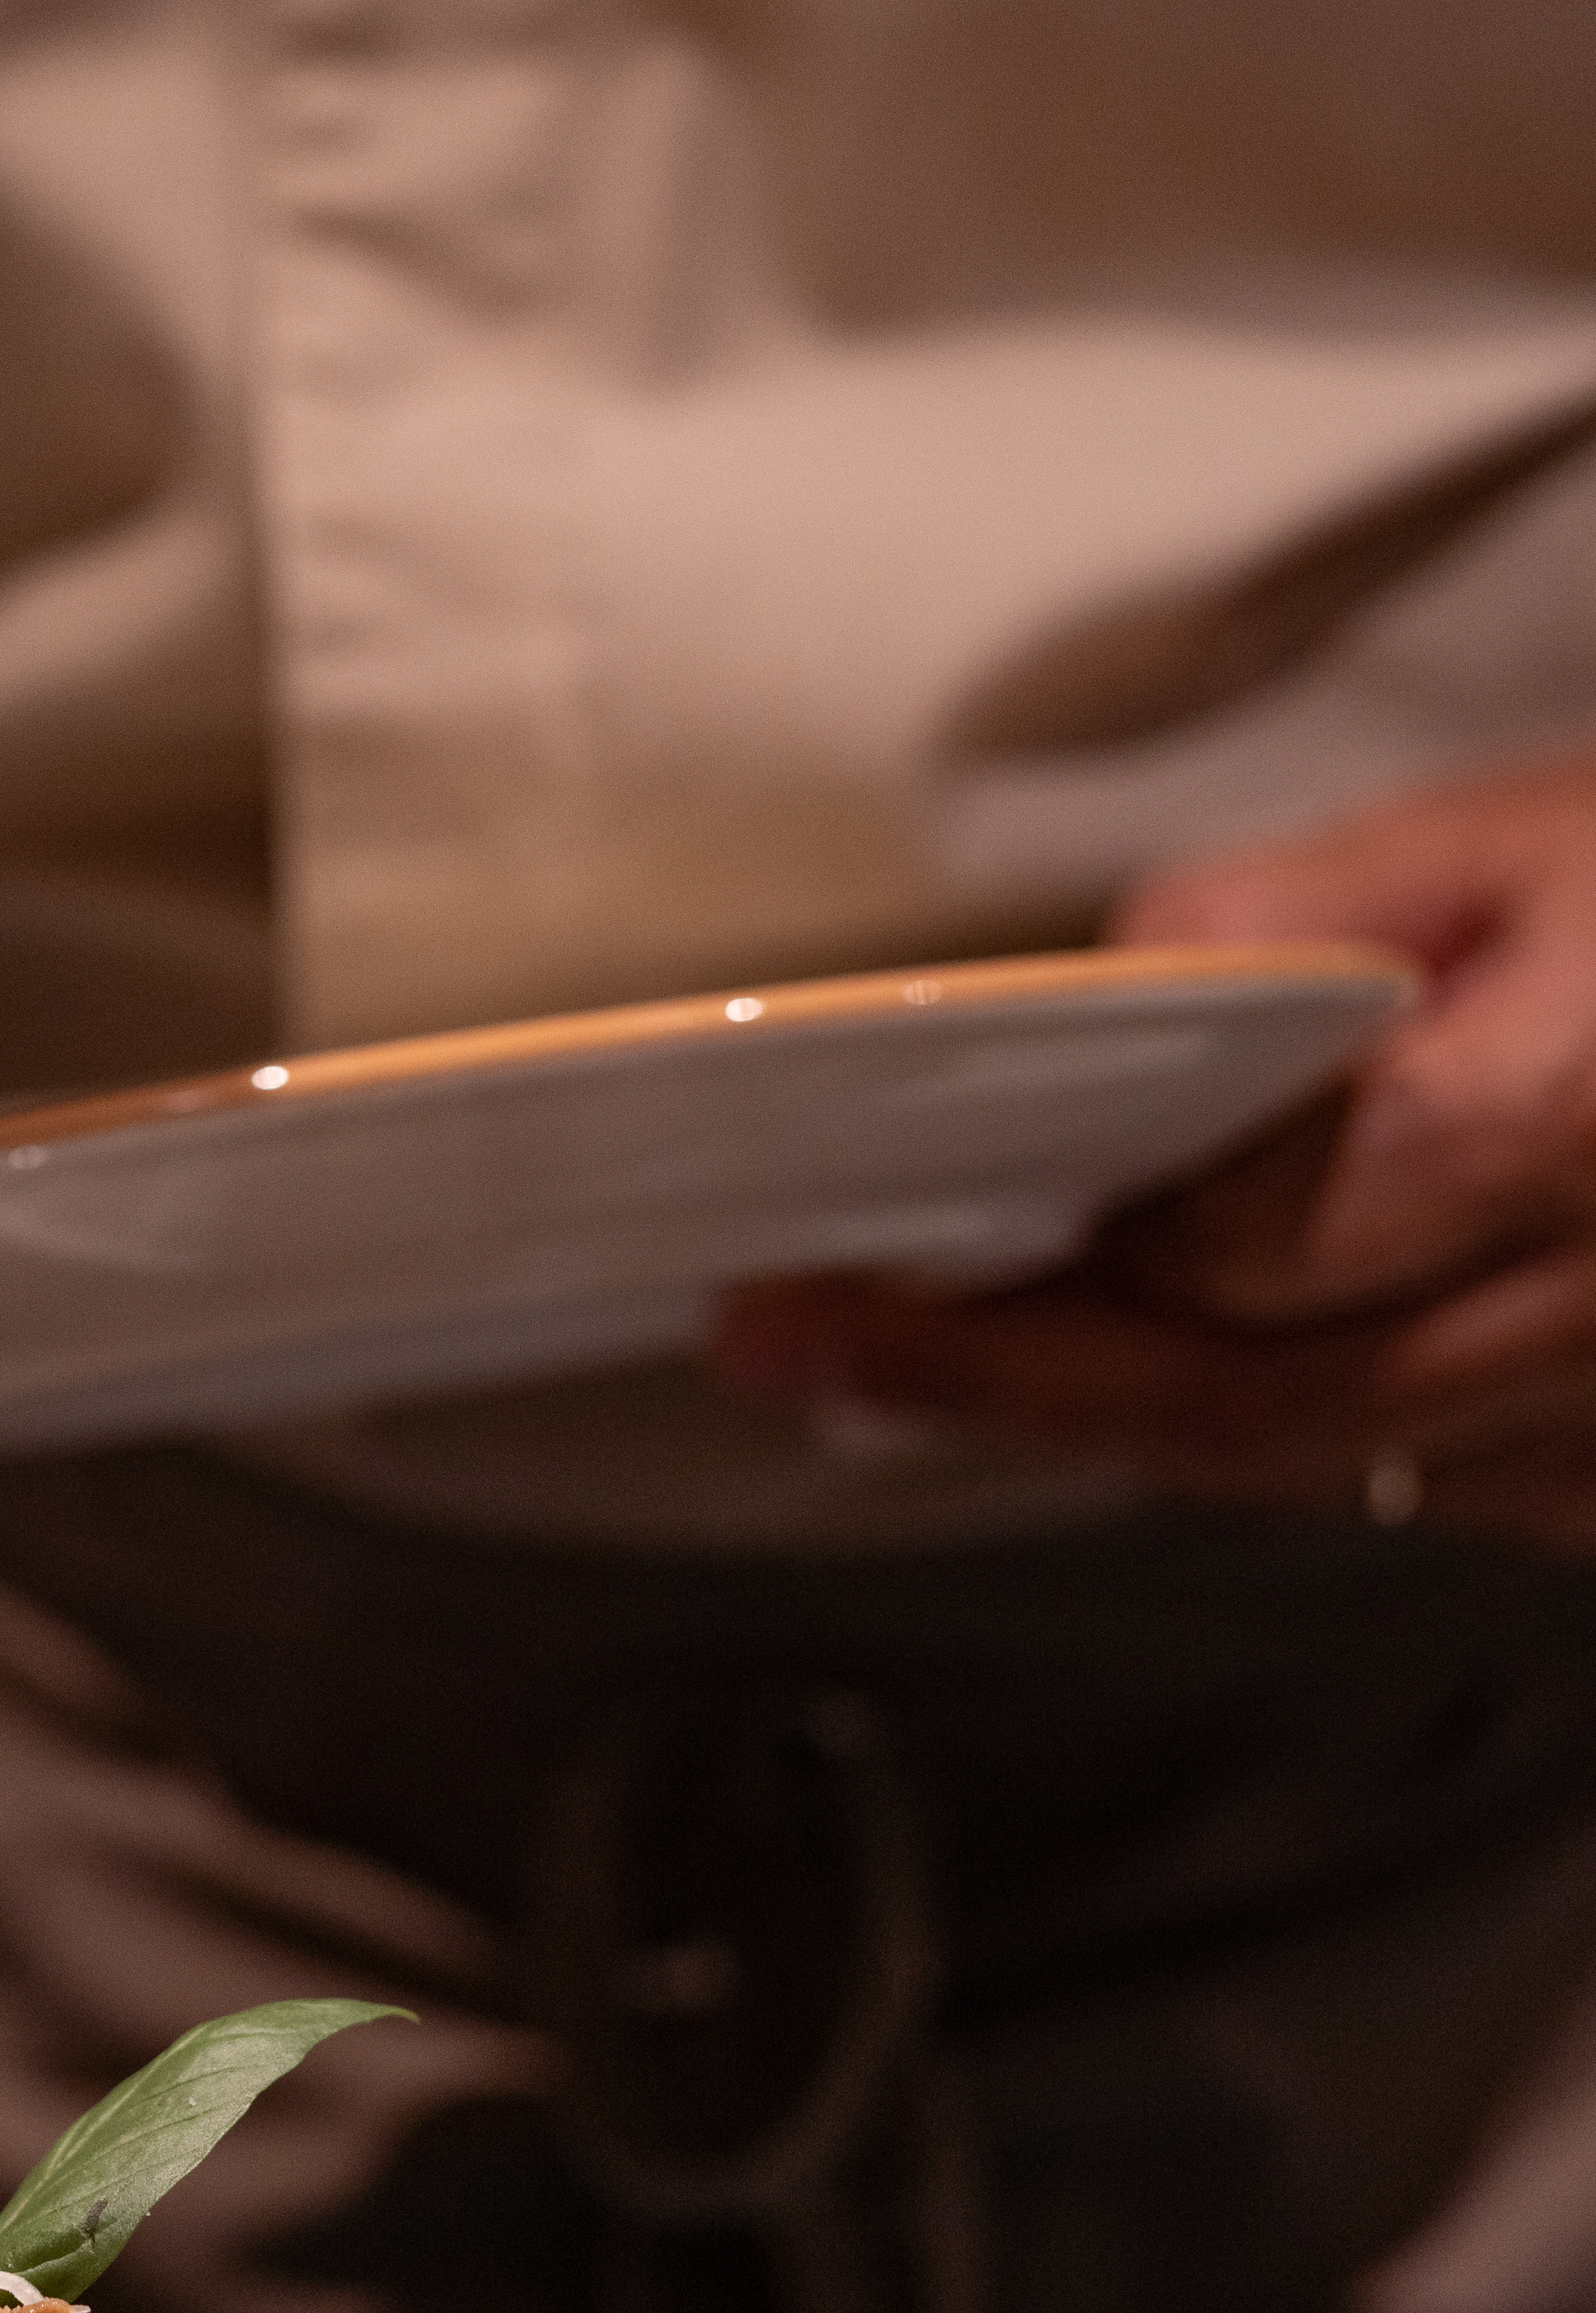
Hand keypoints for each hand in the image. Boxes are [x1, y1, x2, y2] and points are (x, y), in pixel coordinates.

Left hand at [713, 752, 1595, 1544]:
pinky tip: (1148, 1374)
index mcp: (1576, 1129)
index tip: (849, 1264)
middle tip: (795, 1352)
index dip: (1036, 1280)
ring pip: (1327, 1469)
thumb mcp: (1539, 828)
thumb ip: (1316, 910)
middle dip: (999, 1393)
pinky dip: (1281, 1434)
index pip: (1245, 1257)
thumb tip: (1114, 990)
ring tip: (916, 1364)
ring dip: (1117, 1425)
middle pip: (1248, 1409)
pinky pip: (1435, 1484)